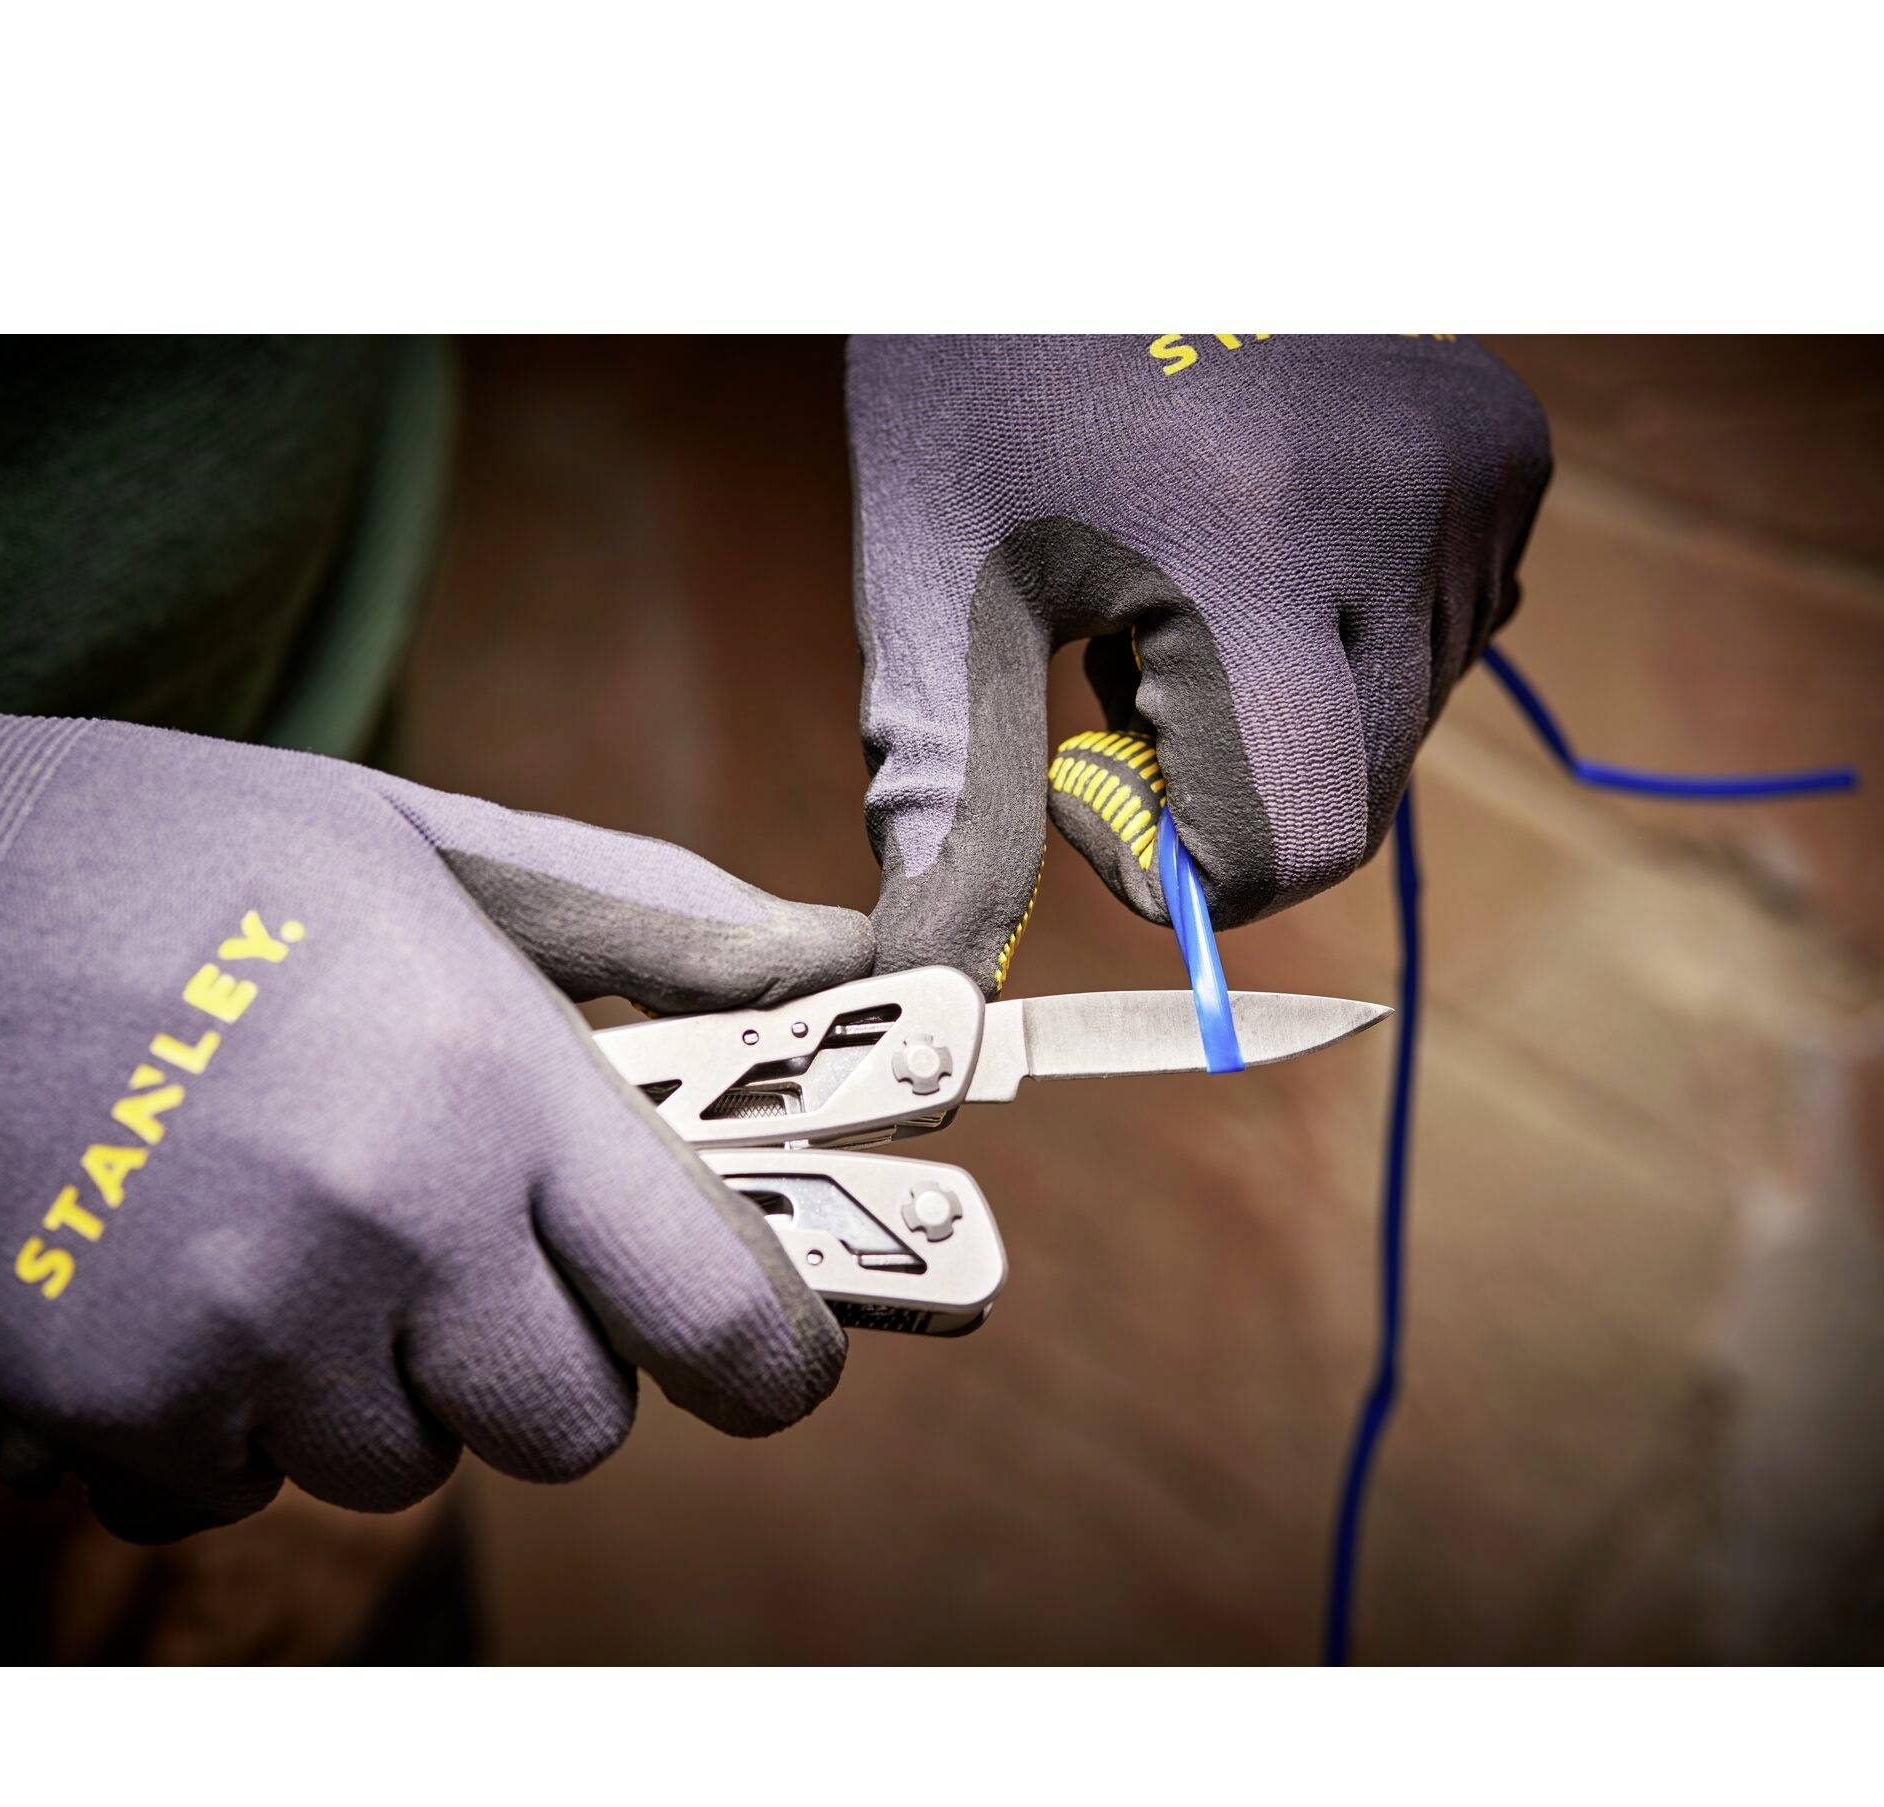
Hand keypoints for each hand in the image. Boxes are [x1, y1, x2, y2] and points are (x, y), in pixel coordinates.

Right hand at [0, 683, 871, 1539]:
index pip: (719, 1317)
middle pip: (572, 1424)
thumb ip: (651, 924)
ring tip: (296, 1233)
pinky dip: (232, 1421)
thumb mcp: (427, 845)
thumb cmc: (165, 855)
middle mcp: (385, 1229)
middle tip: (477, 1251)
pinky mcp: (106, 1410)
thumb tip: (838, 961)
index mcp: (491, 1085)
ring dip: (379, 1383)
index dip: (774, 1357)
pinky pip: (235, 1491)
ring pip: (401, 1463)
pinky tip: (184, 1285)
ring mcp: (239, 1338)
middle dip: (550, 1358)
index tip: (767, 1352)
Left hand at [847, 335, 1550, 988]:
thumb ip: (951, 797)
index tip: (1083, 774)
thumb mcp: (935, 586)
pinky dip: (1340, 650)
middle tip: (1119, 666)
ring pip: (1395, 733)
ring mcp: (1477, 478)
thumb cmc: (978, 379)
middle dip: (1220, 789)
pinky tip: (1253, 550)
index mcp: (1263, 552)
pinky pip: (1437, 643)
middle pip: (1346, 802)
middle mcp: (1410, 515)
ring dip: (1278, 719)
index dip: (1176, 861)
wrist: (1083, 204)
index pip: (1289, 842)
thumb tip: (935, 971)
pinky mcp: (1504, 451)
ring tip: (1179, 586)